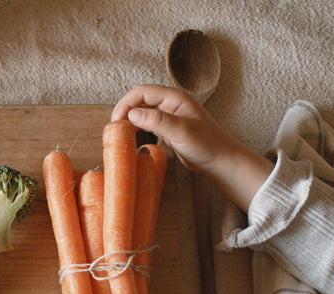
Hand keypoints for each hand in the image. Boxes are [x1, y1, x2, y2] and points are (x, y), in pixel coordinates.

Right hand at [111, 84, 272, 210]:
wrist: (219, 160)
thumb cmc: (206, 144)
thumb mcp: (180, 131)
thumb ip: (157, 120)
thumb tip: (132, 114)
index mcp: (174, 98)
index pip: (142, 92)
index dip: (126, 104)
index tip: (116, 121)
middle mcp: (170, 103)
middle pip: (139, 101)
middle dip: (125, 112)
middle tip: (115, 129)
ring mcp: (168, 116)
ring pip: (141, 112)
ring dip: (129, 120)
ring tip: (120, 134)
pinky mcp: (167, 128)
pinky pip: (146, 123)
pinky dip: (136, 128)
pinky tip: (132, 138)